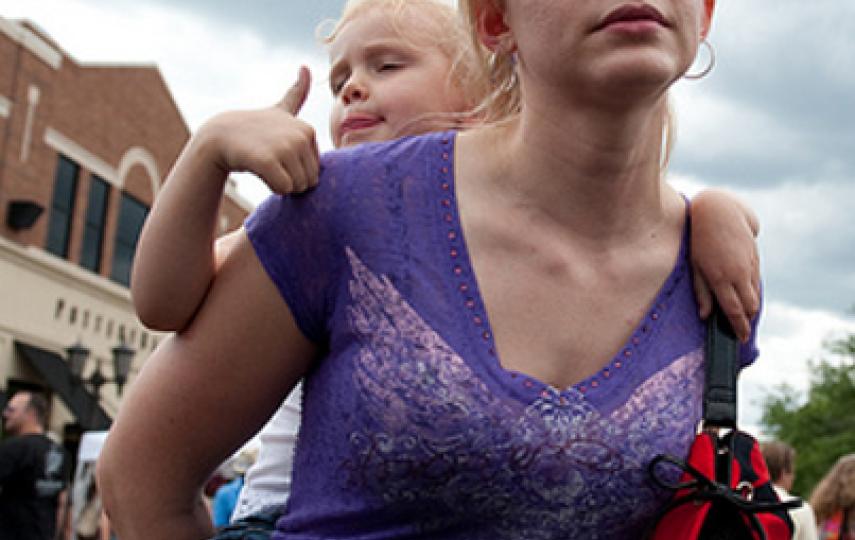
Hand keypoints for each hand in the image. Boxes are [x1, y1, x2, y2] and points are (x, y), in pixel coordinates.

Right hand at [203, 66, 318, 193]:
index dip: (296, 170)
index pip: (314, 171)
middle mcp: (300, 136)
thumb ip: (297, 94)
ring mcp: (285, 147)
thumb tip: (306, 67)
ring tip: (265, 164)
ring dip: (281, 184)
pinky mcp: (269, 161)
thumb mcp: (281, 109)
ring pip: (297, 187)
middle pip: (308, 181)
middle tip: (272, 162)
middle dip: (291, 180)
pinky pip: (283, 189)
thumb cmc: (254, 128)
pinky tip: (261, 171)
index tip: (278, 153)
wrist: (220, 136)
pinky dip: (272, 187)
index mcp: (308, 130)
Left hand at [690, 190, 760, 342]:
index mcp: (721, 278)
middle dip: (747, 321)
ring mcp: (749, 266)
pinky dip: (752, 291)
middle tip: (741, 331)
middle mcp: (738, 274)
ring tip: (742, 317)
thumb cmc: (700, 239)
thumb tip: (705, 316)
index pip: (733, 310)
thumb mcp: (695, 266)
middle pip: (749, 306)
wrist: (721, 212)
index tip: (741, 339)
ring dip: (750, 307)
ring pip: (755, 294)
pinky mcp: (755, 258)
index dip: (739, 327)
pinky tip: (745, 295)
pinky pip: (756, 281)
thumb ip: (701, 292)